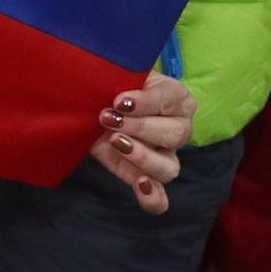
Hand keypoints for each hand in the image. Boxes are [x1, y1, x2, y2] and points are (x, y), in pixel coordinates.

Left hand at [91, 71, 195, 211]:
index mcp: (176, 97)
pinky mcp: (146, 178)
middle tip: (109, 118)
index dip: (145, 102)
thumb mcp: (118, 73)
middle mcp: (179, 127)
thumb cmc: (111, 84)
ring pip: (169, 167)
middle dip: (140, 127)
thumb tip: (113, 88)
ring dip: (142, 157)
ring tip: (115, 143)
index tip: (119, 100)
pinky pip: (160, 198)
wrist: (91, 105)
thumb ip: (121, 75)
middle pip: (174, 134)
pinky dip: (153, 198)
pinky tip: (141, 187)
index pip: (169, 99)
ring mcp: (165, 156)